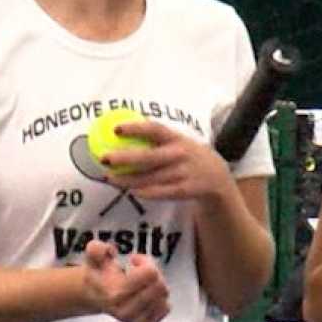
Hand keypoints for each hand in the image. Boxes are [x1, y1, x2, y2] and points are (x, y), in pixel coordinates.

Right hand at [82, 240, 170, 321]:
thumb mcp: (95, 258)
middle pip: (160, 286)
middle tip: (142, 272)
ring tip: (143, 284)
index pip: (150, 273)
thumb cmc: (100, 274)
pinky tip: (148, 297)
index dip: (145, 261)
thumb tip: (109, 250)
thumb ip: (97, 249)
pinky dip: (161, 300)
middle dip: (154, 274)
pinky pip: (165, 309)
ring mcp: (133, 320)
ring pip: (164, 297)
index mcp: (115, 293)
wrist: (96, 296)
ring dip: (157, 286)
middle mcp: (125, 310)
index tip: (134, 260)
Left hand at [101, 119, 234, 203]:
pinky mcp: (183, 190)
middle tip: (105, 158)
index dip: (135, 128)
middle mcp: (180, 155)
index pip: (155, 129)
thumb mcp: (180, 141)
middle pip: (148, 157)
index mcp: (177, 138)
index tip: (116, 129)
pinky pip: (158, 193)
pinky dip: (143, 192)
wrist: (217, 178)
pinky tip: (131, 190)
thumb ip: (157, 138)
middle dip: (124, 158)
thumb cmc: (188, 156)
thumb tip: (120, 130)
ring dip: (127, 179)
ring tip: (110, 177)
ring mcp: (182, 173)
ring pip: (148, 178)